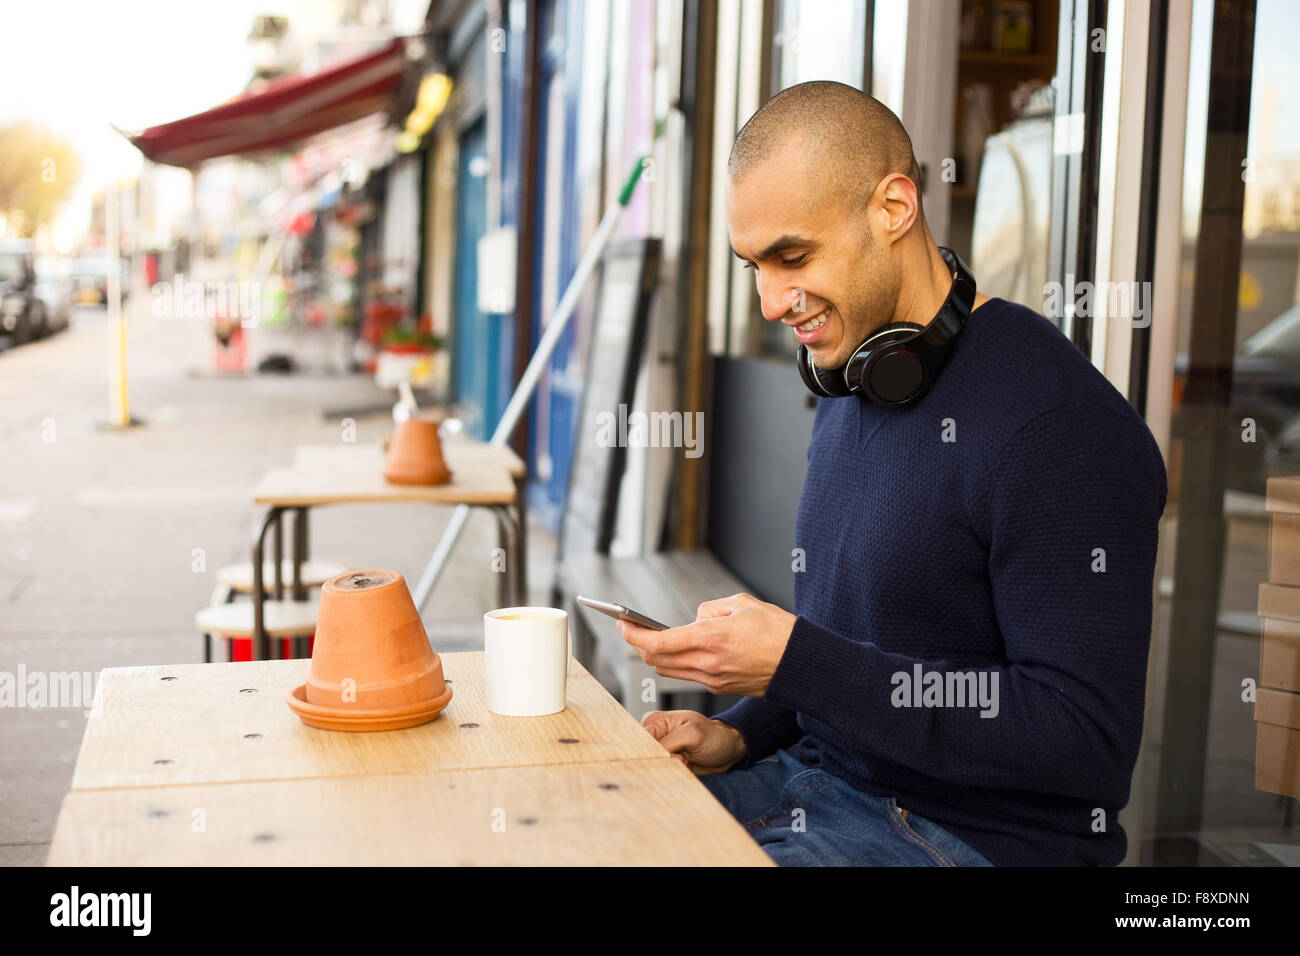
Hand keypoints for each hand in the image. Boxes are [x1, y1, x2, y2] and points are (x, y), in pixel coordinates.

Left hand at [617, 592, 795, 696]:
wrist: (801, 663)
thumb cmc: (777, 630)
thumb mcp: (742, 604)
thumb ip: (710, 610)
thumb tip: (695, 621)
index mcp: (711, 639)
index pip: (658, 641)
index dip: (634, 633)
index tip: (622, 623)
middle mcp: (708, 664)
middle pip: (657, 659)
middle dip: (638, 644)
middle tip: (630, 629)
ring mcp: (713, 680)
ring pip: (669, 670)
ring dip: (655, 656)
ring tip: (651, 638)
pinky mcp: (721, 688)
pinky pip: (689, 675)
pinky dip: (677, 662)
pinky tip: (679, 650)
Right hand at [640, 709, 747, 774]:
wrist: (727, 751)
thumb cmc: (714, 736)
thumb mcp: (692, 735)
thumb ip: (668, 742)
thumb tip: (651, 755)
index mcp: (655, 721)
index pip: (640, 740)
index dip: (652, 752)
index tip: (670, 755)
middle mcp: (654, 736)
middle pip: (644, 756)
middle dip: (663, 762)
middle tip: (682, 757)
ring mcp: (661, 752)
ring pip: (653, 768)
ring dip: (670, 769)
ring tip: (687, 761)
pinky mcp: (667, 765)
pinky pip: (662, 774)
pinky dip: (674, 774)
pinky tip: (687, 766)